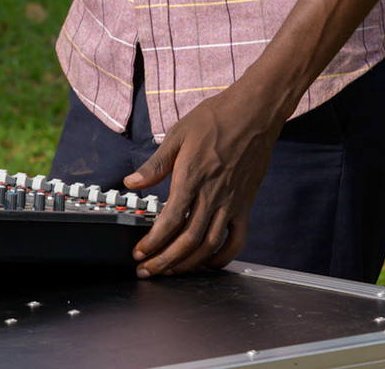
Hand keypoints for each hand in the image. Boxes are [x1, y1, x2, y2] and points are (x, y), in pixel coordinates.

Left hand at [123, 83, 284, 276]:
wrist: (253, 114)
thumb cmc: (214, 119)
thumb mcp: (177, 135)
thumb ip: (155, 164)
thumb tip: (131, 183)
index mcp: (191, 178)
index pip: (169, 221)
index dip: (153, 242)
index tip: (140, 253)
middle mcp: (212, 195)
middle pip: (187, 240)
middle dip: (165, 260)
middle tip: (148, 271)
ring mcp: (231, 202)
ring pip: (209, 244)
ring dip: (188, 263)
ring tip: (171, 271)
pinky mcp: (245, 205)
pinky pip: (236, 240)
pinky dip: (223, 257)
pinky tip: (208, 263)